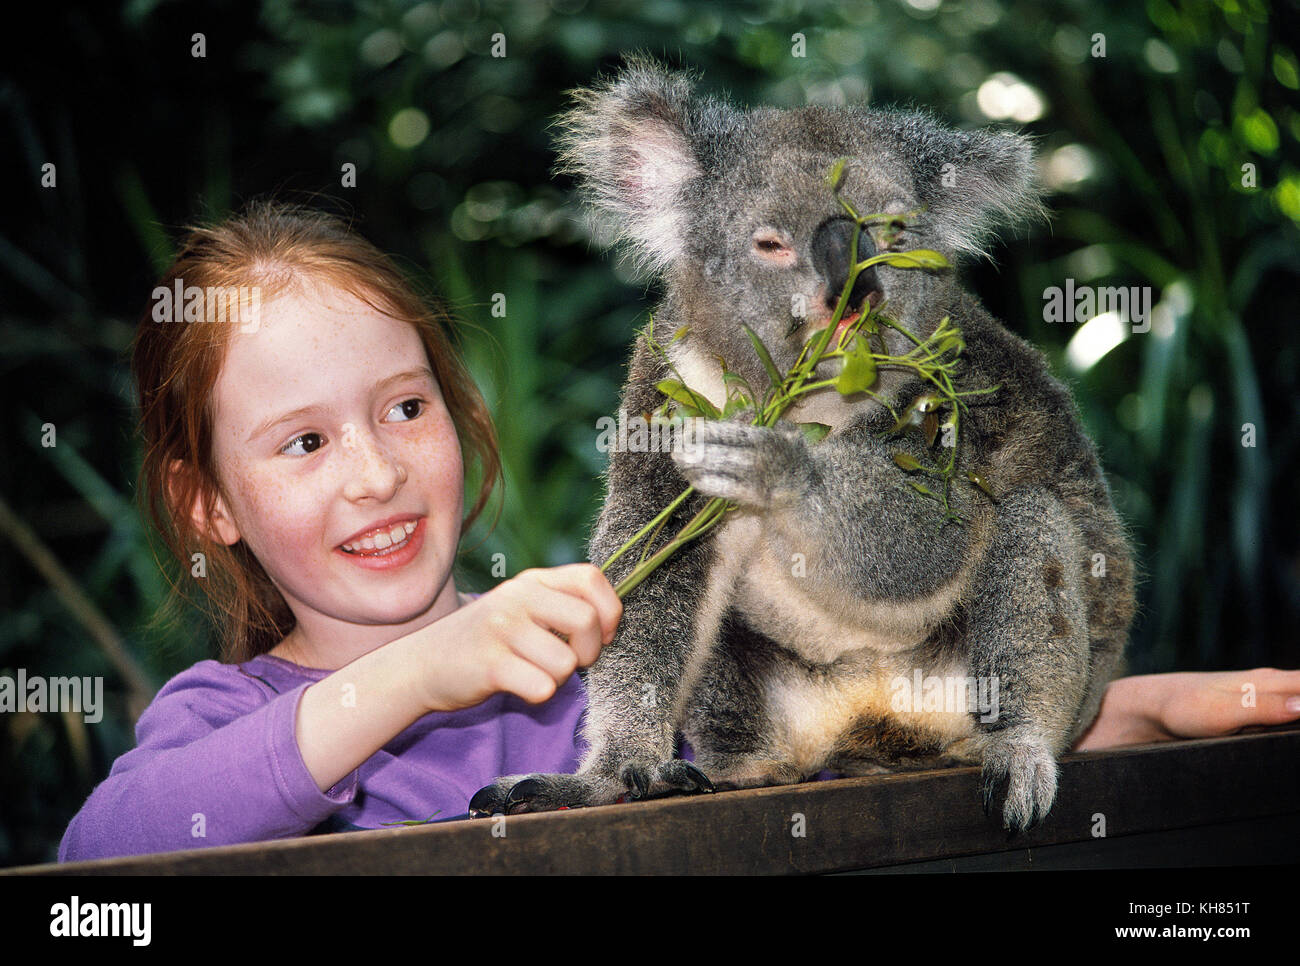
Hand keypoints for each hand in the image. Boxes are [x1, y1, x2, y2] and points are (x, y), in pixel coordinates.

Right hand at [411, 564, 621, 712]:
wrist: (420, 664)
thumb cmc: (484, 641)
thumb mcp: (518, 607)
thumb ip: (558, 604)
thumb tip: (610, 622)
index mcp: (532, 581)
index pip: (591, 577)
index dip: (609, 610)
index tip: (600, 635)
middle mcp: (518, 597)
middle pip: (587, 621)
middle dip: (588, 653)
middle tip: (568, 663)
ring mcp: (502, 628)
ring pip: (566, 663)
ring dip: (558, 679)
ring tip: (533, 673)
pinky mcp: (491, 664)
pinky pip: (543, 687)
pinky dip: (538, 695)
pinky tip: (518, 687)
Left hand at [670, 419, 811, 510]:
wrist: (813, 491)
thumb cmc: (789, 457)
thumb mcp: (782, 432)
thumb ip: (756, 424)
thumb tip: (736, 416)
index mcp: (770, 438)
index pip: (736, 432)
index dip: (711, 430)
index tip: (689, 427)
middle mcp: (767, 458)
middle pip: (729, 451)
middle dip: (701, 448)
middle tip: (676, 445)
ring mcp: (763, 479)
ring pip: (727, 471)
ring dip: (701, 466)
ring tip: (679, 460)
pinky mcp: (760, 498)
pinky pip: (732, 490)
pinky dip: (713, 485)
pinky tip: (695, 480)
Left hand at [1073, 668, 1299, 749]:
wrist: (1145, 708)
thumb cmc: (1181, 707)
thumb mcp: (1222, 711)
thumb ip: (1265, 706)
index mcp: (1272, 682)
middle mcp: (1272, 687)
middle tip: (1296, 737)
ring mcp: (1263, 698)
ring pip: (1298, 703)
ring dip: (1299, 714)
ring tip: (1291, 736)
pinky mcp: (1252, 713)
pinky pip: (1286, 715)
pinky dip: (1293, 719)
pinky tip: (1290, 729)